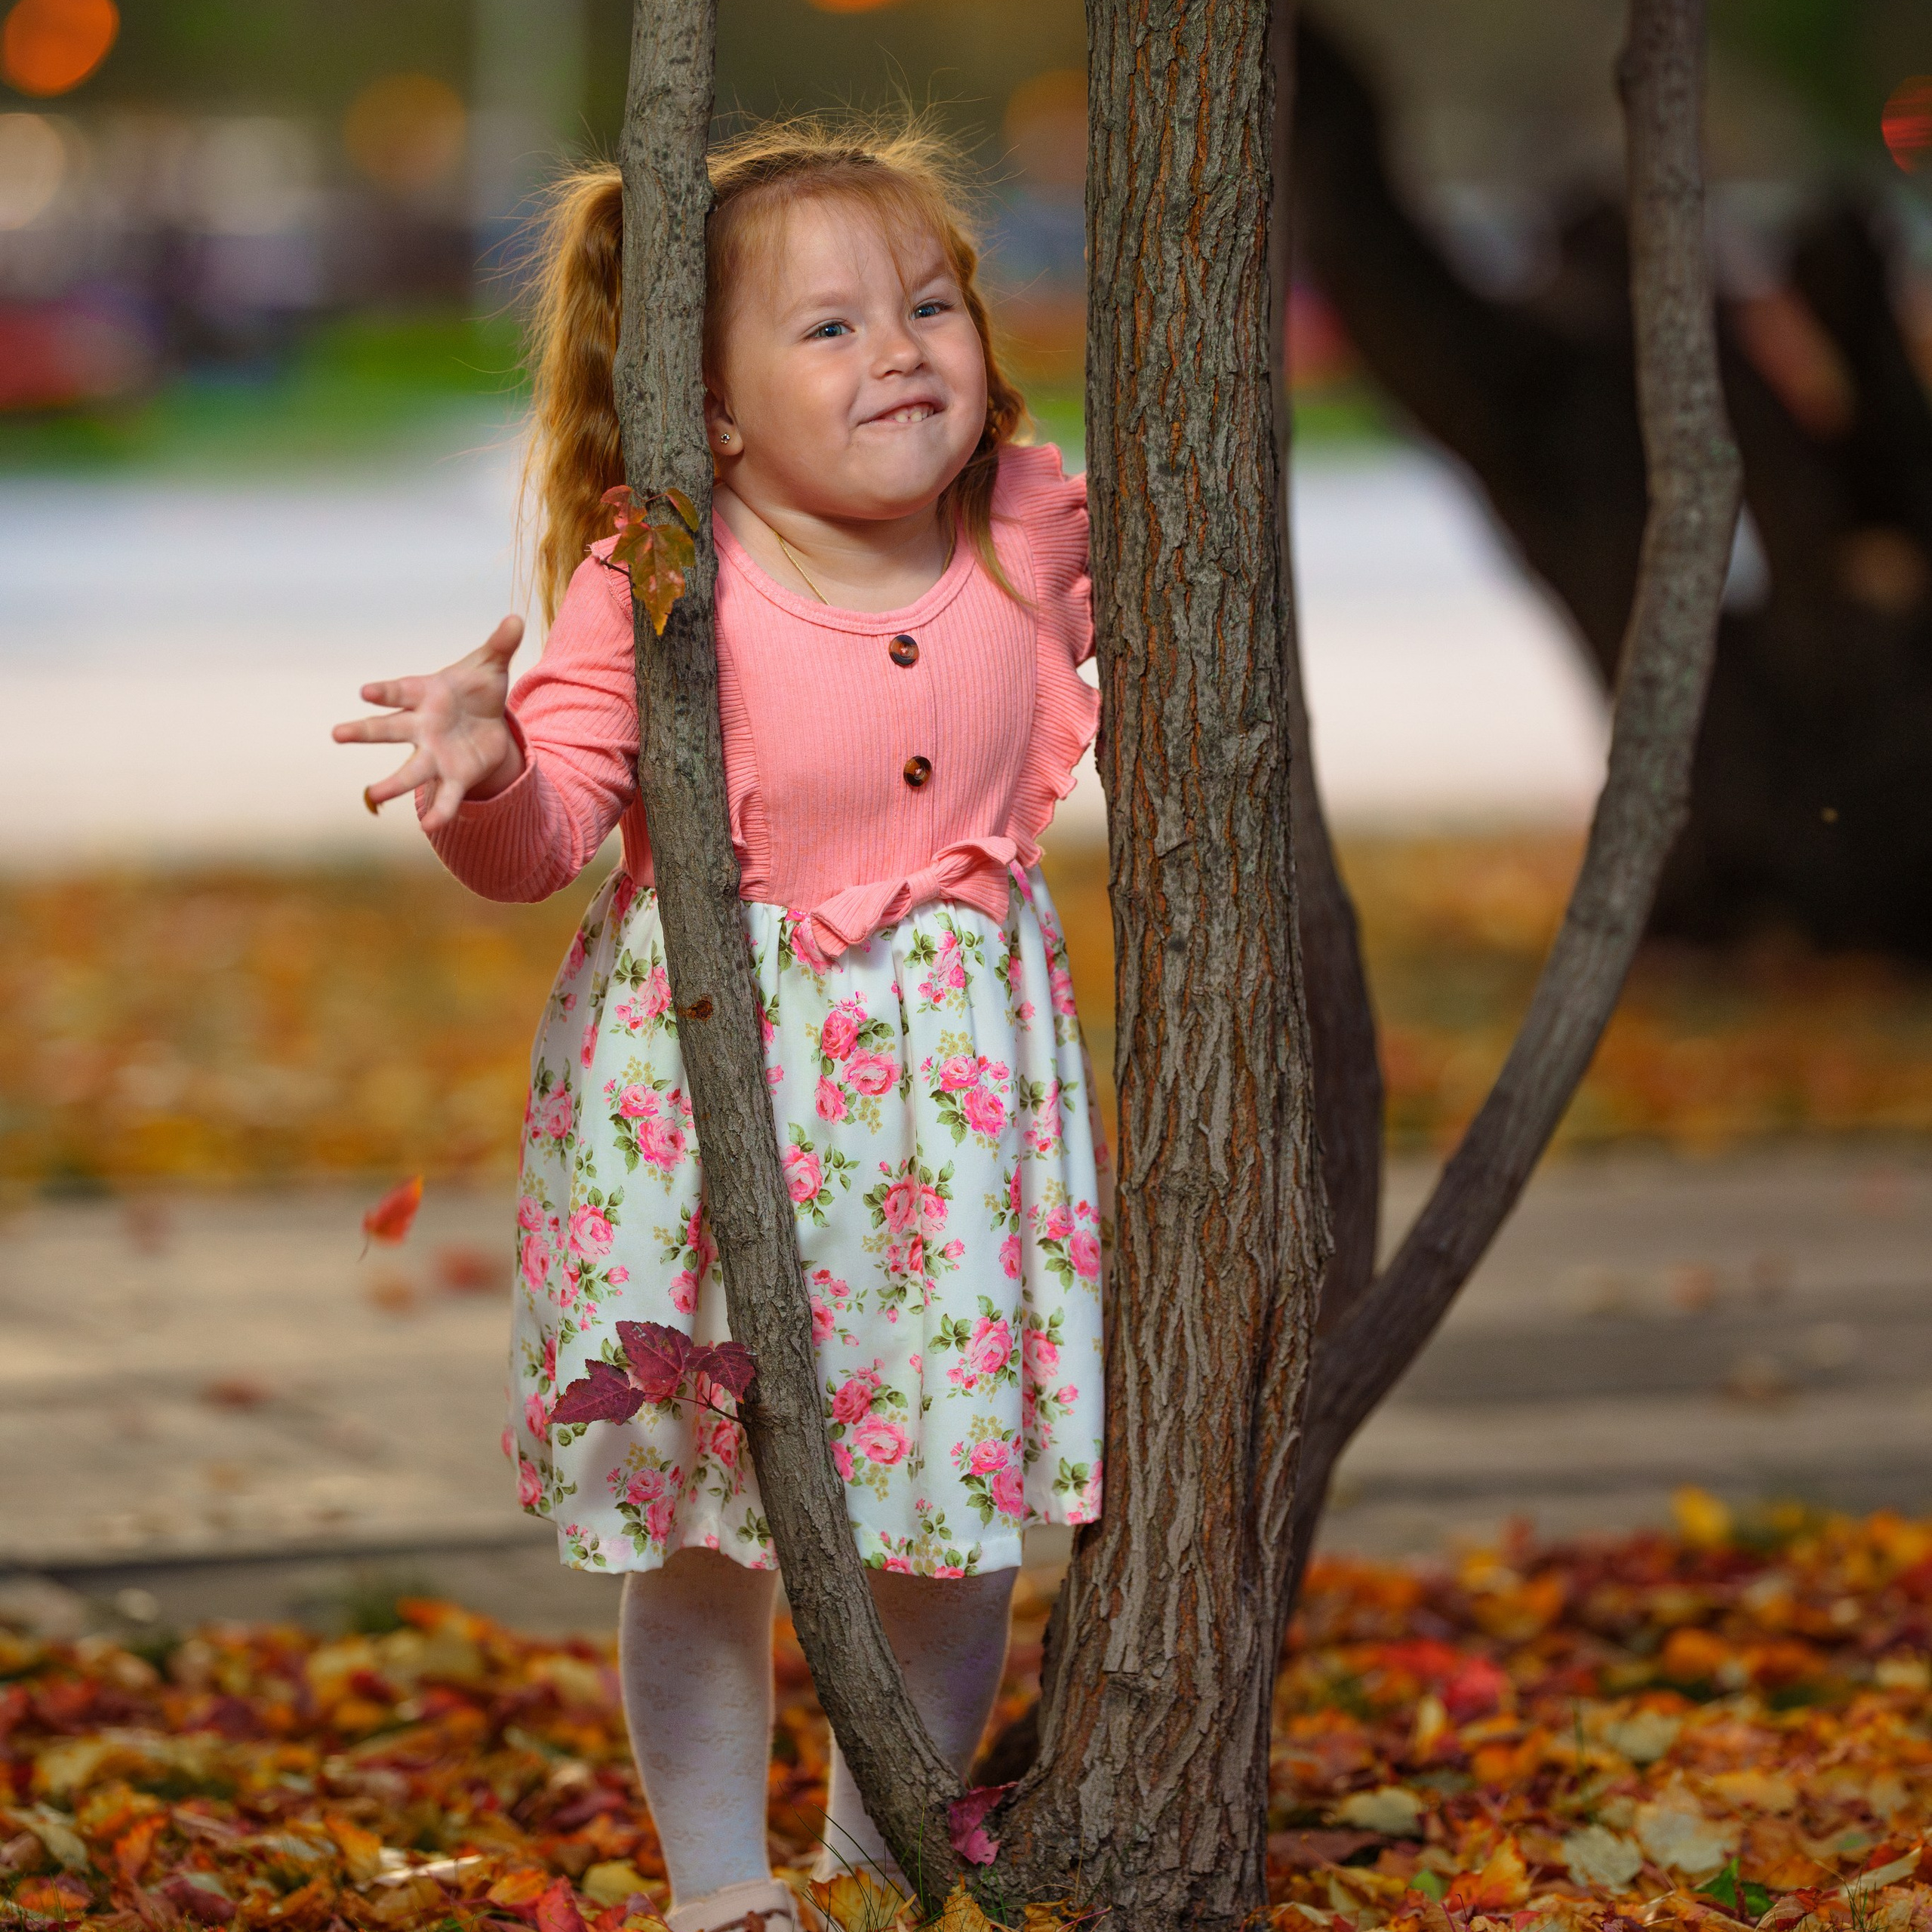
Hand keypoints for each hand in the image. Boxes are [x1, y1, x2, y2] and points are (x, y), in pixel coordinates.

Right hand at [333, 616, 525, 829]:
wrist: (489, 722)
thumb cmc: (478, 688)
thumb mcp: (491, 664)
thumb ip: (501, 644)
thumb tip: (516, 618)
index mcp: (425, 694)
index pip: (400, 690)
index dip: (384, 691)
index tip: (366, 692)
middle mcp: (421, 727)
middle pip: (389, 729)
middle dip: (364, 731)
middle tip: (337, 733)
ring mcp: (434, 754)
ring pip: (410, 771)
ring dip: (391, 783)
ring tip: (373, 796)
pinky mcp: (454, 776)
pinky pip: (446, 796)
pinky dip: (440, 810)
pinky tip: (432, 826)